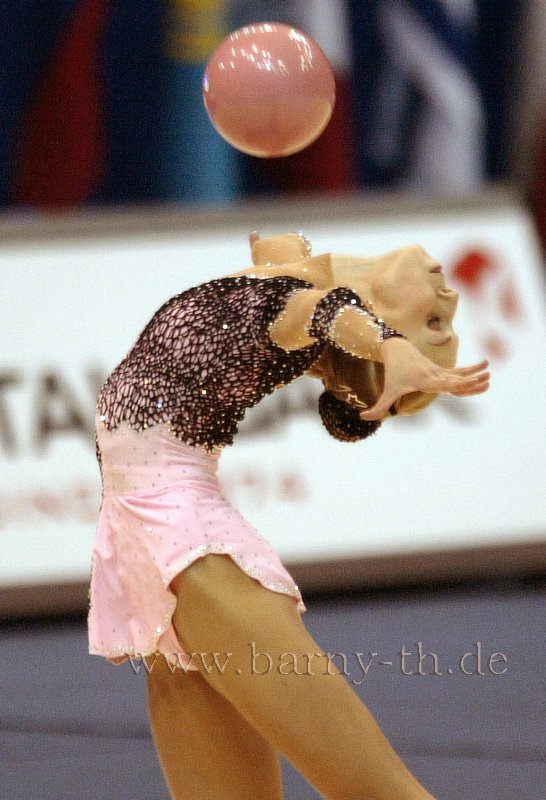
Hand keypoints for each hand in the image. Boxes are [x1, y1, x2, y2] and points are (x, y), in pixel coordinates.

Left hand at [359, 338, 489, 420]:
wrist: (397, 349)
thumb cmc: (392, 372)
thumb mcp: (387, 390)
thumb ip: (378, 407)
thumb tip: (363, 417)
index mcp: (426, 380)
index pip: (444, 384)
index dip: (457, 384)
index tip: (469, 383)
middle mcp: (435, 375)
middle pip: (455, 379)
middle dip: (470, 380)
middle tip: (487, 379)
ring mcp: (439, 372)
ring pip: (459, 374)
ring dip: (474, 374)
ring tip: (490, 373)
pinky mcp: (441, 370)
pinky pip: (458, 372)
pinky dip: (470, 371)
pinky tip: (484, 368)